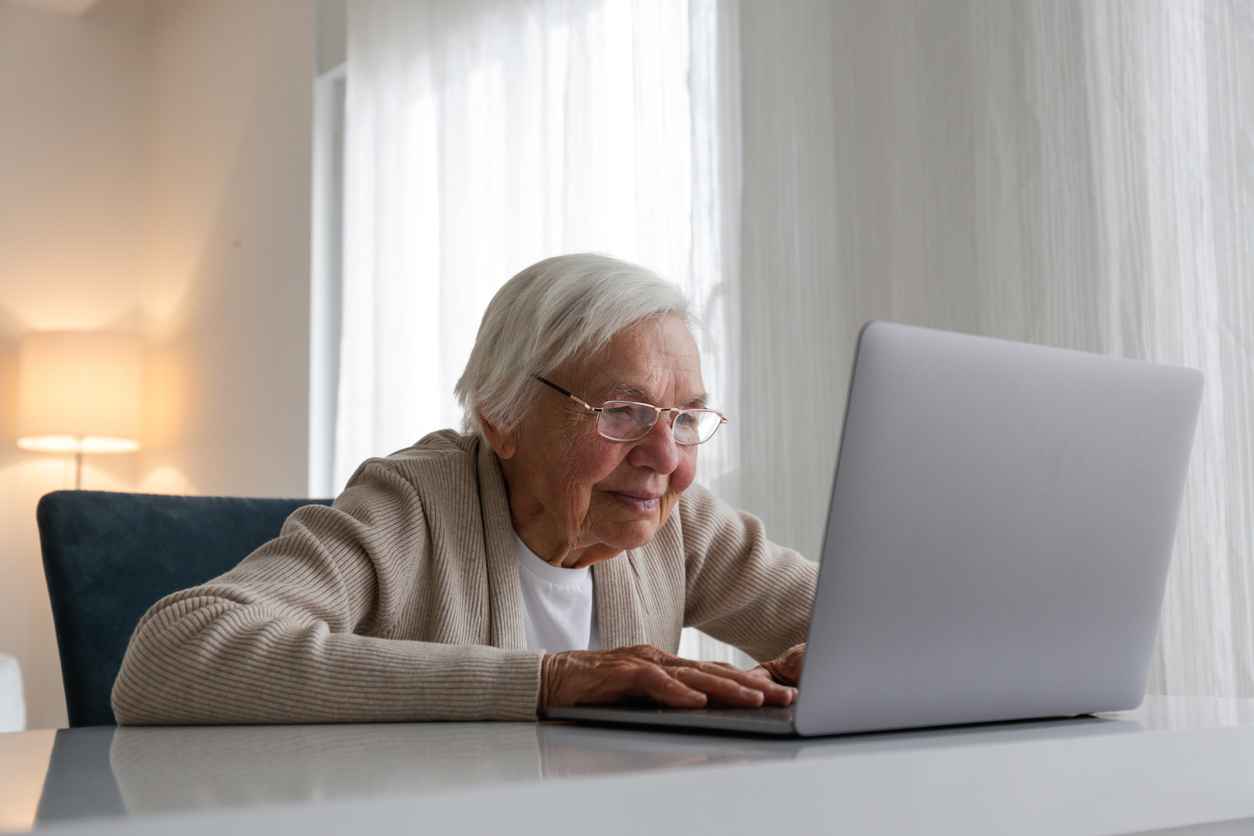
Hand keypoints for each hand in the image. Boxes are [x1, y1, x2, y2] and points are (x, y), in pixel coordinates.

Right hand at [539, 645, 796, 716]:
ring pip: (692, 675)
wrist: (551, 679)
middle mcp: (660, 659)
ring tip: (754, 699)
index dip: (750, 682)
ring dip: (726, 688)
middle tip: (782, 696)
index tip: (779, 693)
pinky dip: (676, 692)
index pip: (716, 673)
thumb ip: (671, 697)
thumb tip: (706, 710)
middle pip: (714, 672)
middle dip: (752, 685)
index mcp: (668, 663)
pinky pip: (653, 683)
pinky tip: (696, 702)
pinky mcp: (620, 674)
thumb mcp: (642, 694)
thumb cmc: (595, 689)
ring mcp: (641, 663)